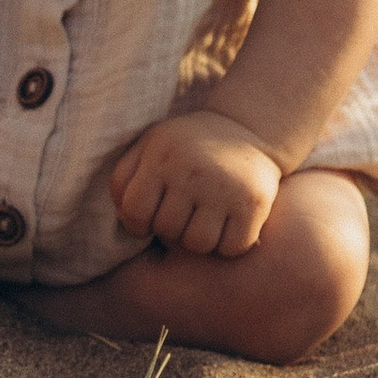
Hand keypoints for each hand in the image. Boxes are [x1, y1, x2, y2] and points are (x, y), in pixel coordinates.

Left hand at [107, 107, 282, 259]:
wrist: (246, 129)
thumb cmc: (186, 146)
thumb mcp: (151, 146)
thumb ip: (124, 177)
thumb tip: (124, 219)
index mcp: (162, 153)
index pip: (135, 211)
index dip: (137, 224)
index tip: (149, 220)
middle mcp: (193, 169)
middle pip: (168, 230)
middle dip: (171, 229)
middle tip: (183, 214)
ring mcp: (224, 187)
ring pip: (198, 244)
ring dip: (198, 240)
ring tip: (202, 219)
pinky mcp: (253, 204)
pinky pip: (231, 248)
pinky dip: (228, 244)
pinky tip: (227, 224)